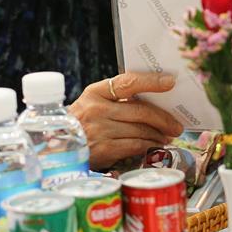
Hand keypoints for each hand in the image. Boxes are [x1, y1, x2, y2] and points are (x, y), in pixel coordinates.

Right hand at [69, 72, 183, 169]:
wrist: (53, 149)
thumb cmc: (81, 122)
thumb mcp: (93, 103)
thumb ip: (118, 98)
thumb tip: (156, 99)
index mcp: (96, 92)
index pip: (128, 82)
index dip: (152, 81)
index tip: (170, 81)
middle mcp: (97, 109)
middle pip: (141, 110)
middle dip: (164, 118)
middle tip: (178, 124)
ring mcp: (99, 130)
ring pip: (141, 130)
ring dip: (159, 134)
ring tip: (168, 135)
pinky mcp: (102, 150)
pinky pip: (135, 146)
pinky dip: (150, 146)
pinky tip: (156, 145)